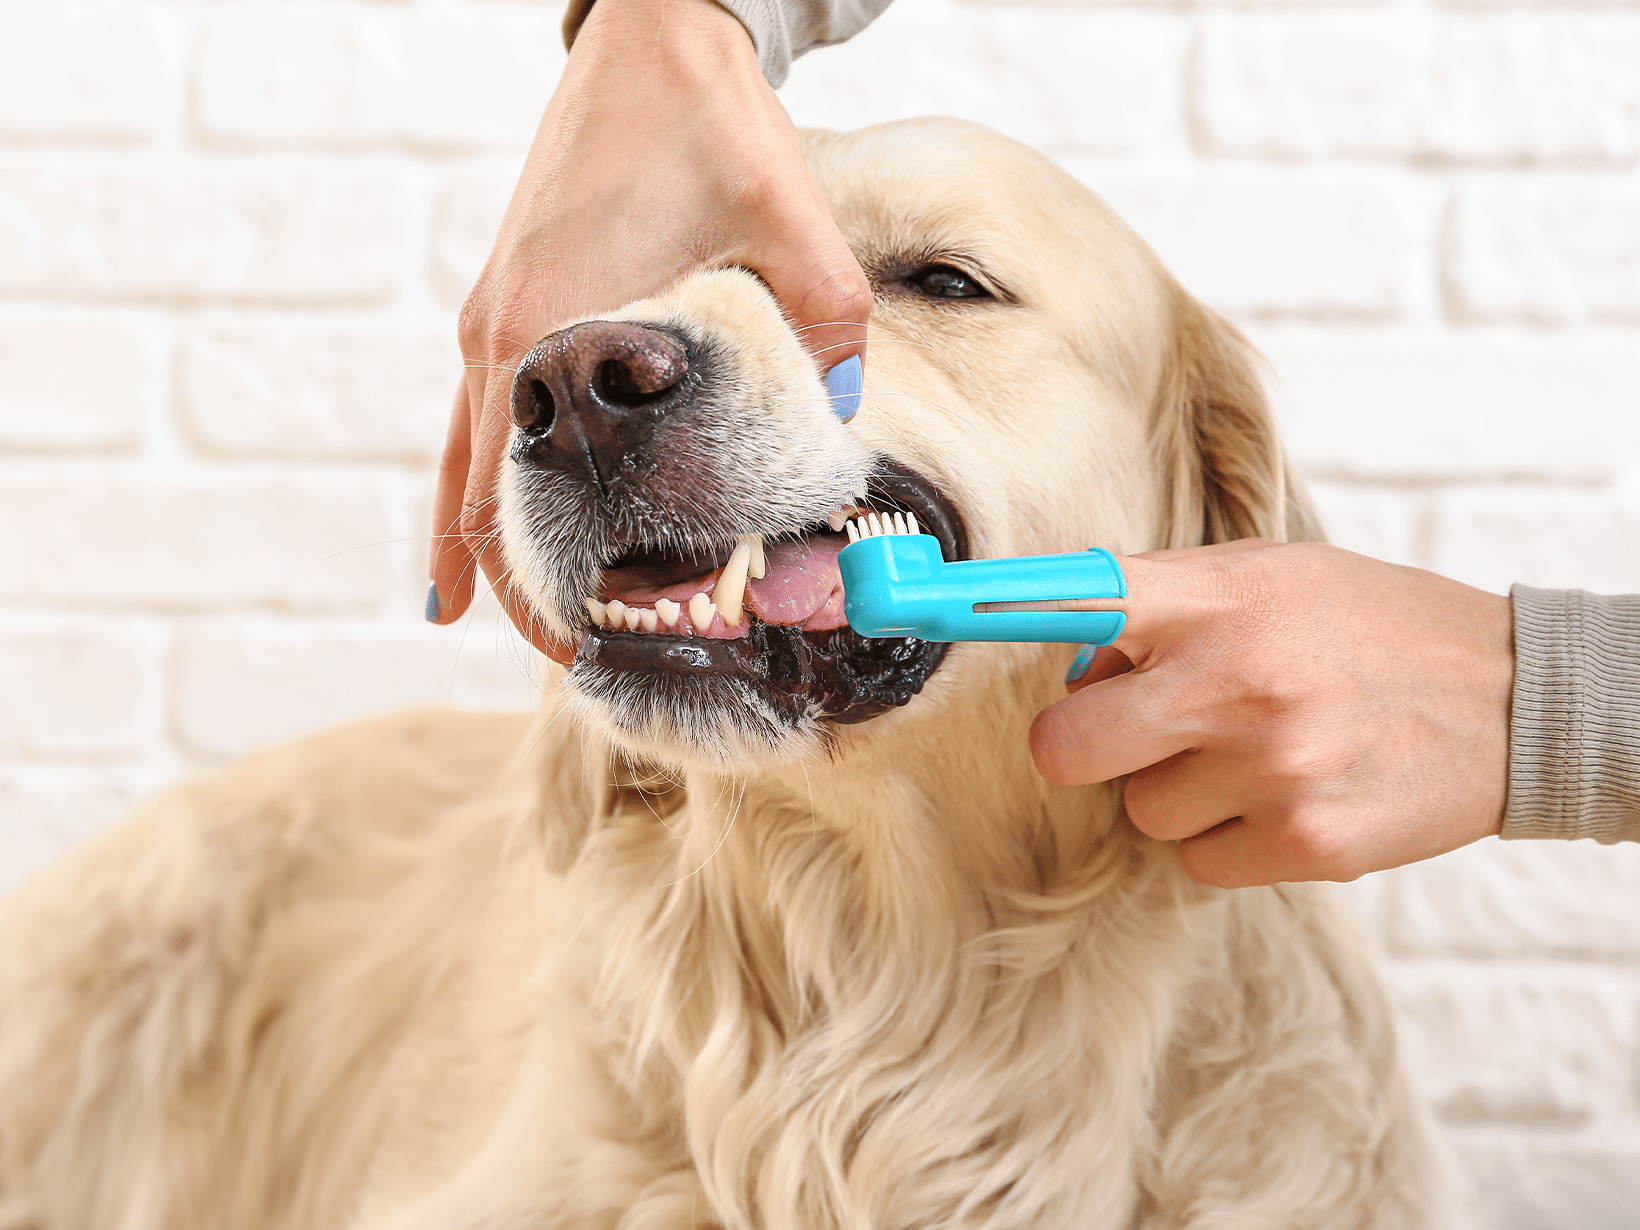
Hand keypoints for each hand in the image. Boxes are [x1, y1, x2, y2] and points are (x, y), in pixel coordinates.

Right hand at [429, 0, 870, 660]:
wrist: (650, 28)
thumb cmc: (707, 119)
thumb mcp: (791, 219)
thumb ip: (825, 323)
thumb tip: (843, 417)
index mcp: (552, 329)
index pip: (527, 493)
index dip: (555, 581)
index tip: (597, 641)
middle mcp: (502, 336)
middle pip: (487, 499)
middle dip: (526, 586)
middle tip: (580, 655)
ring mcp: (492, 316)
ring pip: (468, 462)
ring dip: (491, 543)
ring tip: (511, 624)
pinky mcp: (505, 297)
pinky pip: (475, 414)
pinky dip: (475, 480)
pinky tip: (474, 528)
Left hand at [1030, 540, 1514, 886]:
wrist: (1515, 700)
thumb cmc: (1368, 630)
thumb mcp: (1272, 578)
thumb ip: (1165, 605)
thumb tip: (1067, 654)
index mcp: (1220, 597)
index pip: (1074, 601)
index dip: (982, 609)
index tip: (913, 606)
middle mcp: (1234, 678)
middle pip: (1066, 746)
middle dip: (1087, 747)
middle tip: (1141, 730)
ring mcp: (1270, 766)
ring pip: (1138, 811)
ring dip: (1178, 792)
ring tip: (1257, 752)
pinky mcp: (1305, 842)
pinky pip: (1195, 861)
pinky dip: (1228, 840)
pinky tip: (1288, 797)